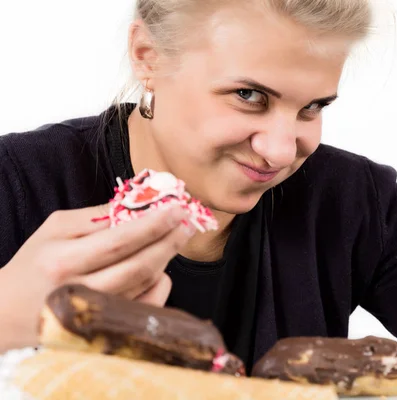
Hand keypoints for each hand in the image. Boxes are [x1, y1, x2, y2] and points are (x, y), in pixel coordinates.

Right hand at [0, 203, 194, 348]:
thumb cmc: (35, 264)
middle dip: (170, 241)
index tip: (177, 209)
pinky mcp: (110, 329)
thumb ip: (96, 217)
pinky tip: (158, 268)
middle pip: (140, 266)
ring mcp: (97, 315)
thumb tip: (139, 203)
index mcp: (63, 262)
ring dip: (165, 257)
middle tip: (186, 222)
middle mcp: (81, 292)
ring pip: (147, 284)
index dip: (154, 224)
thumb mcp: (55, 229)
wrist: (10, 312)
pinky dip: (160, 283)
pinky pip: (149, 304)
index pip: (120, 241)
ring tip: (172, 238)